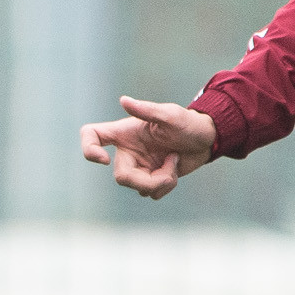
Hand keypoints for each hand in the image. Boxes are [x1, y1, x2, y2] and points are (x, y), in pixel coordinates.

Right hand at [81, 96, 218, 199]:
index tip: (104, 159)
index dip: (88, 148)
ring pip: (139, 188)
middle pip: (122, 177)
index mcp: (125, 132)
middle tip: (169, 176)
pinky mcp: (151, 179)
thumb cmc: (187, 122)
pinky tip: (174, 169)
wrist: (206, 139)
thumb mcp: (170, 115)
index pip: (92, 135)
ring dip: (162, 182)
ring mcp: (139, 166)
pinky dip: (166, 186)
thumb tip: (124, 101)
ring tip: (174, 162)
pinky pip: (151, 193)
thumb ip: (147, 110)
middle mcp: (128, 150)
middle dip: (147, 182)